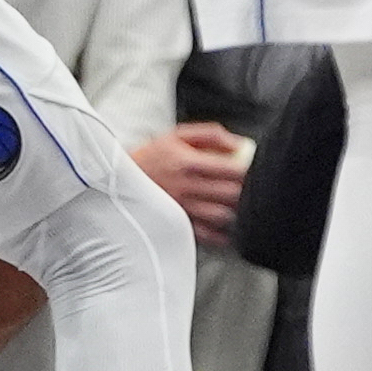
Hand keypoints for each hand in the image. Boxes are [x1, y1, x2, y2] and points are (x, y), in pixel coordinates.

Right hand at [134, 122, 248, 243]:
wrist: (112, 181)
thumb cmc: (149, 156)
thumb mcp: (176, 135)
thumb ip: (210, 134)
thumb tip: (239, 144)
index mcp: (187, 163)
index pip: (231, 169)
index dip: (251, 170)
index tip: (259, 168)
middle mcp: (185, 188)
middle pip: (231, 194)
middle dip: (249, 191)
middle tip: (257, 188)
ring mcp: (181, 209)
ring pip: (222, 216)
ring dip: (238, 212)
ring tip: (245, 206)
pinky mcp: (176, 225)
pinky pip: (206, 235)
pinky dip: (223, 235)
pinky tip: (231, 229)